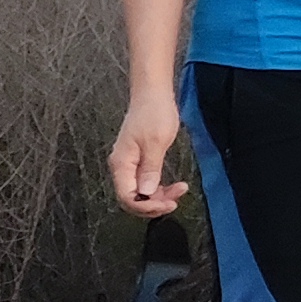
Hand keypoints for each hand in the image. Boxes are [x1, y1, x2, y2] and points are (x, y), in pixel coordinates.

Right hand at [109, 91, 187, 216]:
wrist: (153, 94)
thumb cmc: (153, 112)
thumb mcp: (156, 142)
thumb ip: (150, 169)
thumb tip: (145, 193)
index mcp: (122, 163)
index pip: (127, 198)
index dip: (147, 207)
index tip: (168, 204)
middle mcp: (122, 167)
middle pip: (132, 198)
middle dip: (153, 204)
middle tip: (175, 201)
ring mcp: (129, 164)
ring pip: (140, 192)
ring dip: (158, 197)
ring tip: (178, 191)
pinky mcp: (138, 161)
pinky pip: (144, 182)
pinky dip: (157, 188)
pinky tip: (171, 186)